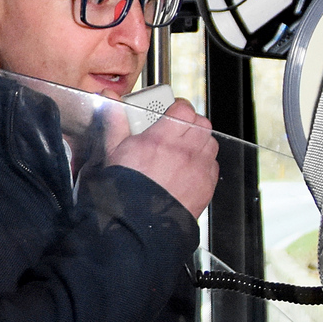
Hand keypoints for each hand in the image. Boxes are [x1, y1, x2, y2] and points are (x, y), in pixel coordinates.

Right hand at [104, 99, 218, 218]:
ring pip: (210, 143)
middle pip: (201, 123)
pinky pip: (213, 166)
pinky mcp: (206, 186)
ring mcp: (198, 168)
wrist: (137, 223)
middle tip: (177, 131)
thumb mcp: (114, 150)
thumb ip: (115, 120)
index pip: (184, 109)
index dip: (178, 108)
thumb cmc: (125, 188)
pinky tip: (188, 170)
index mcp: (163, 138)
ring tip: (183, 151)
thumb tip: (109, 98)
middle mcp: (185, 151)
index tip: (171, 112)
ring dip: (199, 143)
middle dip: (191, 124)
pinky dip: (204, 165)